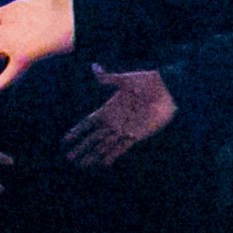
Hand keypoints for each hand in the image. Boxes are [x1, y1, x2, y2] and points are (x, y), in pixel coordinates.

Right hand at [62, 67, 179, 168]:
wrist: (167, 91)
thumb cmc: (147, 82)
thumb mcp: (125, 80)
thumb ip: (108, 78)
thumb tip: (94, 67)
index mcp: (108, 109)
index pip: (88, 123)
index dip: (77, 131)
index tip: (65, 140)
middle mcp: (114, 122)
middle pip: (93, 138)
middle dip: (81, 148)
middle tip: (69, 158)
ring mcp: (124, 130)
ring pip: (104, 146)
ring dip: (93, 155)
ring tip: (82, 165)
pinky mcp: (137, 135)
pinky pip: (121, 148)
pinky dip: (111, 156)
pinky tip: (102, 164)